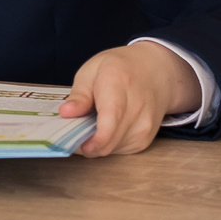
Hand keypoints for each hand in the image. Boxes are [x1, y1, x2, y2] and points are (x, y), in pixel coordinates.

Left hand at [58, 41, 201, 156]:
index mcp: (118, 84)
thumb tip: (65, 113)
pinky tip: (109, 126)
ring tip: (95, 121)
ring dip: (96, 142)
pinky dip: (108, 143)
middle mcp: (136, 108)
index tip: (78, 143)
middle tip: (76, 128)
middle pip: (108, 141)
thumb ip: (79, 94)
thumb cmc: (121, 68)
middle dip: (85, 141)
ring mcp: (144, 126)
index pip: (111, 118)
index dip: (94, 138)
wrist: (155, 72)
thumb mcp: (92, 70)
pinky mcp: (145, 139)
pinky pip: (118, 150)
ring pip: (110, 149)